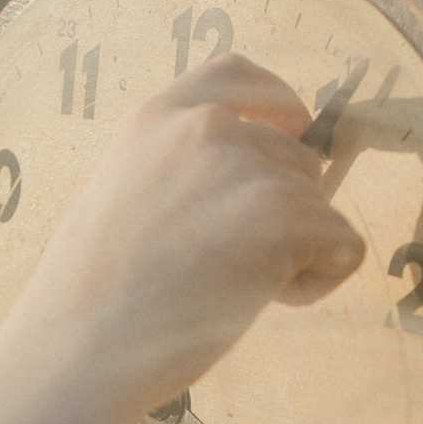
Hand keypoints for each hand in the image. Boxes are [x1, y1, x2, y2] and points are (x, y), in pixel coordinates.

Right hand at [12, 53, 366, 422]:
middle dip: (280, 216)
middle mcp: (207, 129)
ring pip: (320, 207)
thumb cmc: (93, 297)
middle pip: (296, 157)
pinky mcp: (284, 218)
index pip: (240, 74)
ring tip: (224, 289)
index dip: (280, 102)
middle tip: (219, 268)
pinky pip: (344, 247)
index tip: (294, 126)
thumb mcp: (123, 195)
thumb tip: (245, 189)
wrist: (78, 349)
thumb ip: (180, 171)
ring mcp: (247, 169)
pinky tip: (258, 303)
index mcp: (158, 118)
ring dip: (293, 254)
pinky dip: (317, 283)